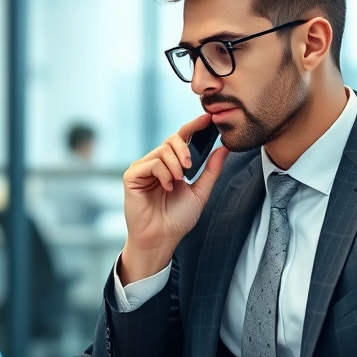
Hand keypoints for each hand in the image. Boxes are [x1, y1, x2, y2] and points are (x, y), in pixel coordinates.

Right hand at [121, 114, 229, 282]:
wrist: (162, 238)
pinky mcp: (132, 176)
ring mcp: (143, 168)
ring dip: (175, 166)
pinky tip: (166, 187)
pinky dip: (163, 174)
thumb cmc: (177, 219)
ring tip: (177, 183)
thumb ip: (211, 170)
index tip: (209, 118)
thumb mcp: (200, 192)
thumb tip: (224, 148)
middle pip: (172, 140)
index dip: (194, 126)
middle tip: (189, 168)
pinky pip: (151, 163)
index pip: (182, 138)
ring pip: (162, 151)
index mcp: (171, 164)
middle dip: (184, 150)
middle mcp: (156, 163)